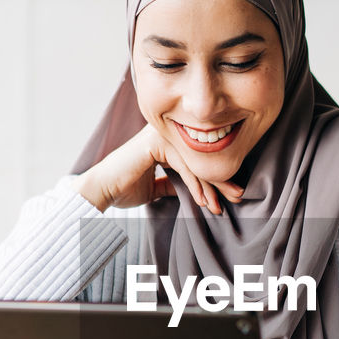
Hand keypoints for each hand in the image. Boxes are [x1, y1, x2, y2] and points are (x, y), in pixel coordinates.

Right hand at [74, 125, 243, 214]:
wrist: (100, 191)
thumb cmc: (123, 188)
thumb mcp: (156, 187)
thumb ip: (173, 184)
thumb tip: (194, 191)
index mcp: (166, 141)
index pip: (198, 158)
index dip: (215, 178)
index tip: (230, 195)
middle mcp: (165, 133)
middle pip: (202, 156)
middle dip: (221, 179)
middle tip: (238, 195)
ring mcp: (160, 135)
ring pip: (195, 161)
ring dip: (211, 185)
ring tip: (221, 205)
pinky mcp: (155, 144)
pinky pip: (183, 165)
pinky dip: (195, 184)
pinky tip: (202, 200)